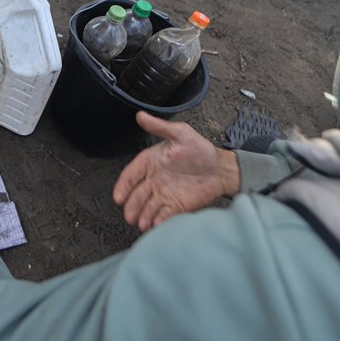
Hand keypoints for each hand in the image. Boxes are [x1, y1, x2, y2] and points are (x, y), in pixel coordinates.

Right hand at [112, 111, 239, 231]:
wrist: (221, 169)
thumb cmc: (200, 149)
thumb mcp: (180, 133)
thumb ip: (160, 127)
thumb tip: (140, 115)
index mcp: (150, 162)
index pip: (131, 175)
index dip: (123, 186)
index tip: (118, 197)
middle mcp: (154, 180)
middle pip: (137, 195)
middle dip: (132, 206)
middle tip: (129, 216)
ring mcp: (164, 194)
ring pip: (148, 207)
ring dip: (143, 216)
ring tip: (142, 224)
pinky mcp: (176, 206)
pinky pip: (164, 215)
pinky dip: (158, 221)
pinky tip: (156, 225)